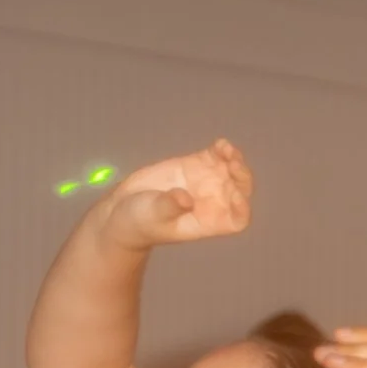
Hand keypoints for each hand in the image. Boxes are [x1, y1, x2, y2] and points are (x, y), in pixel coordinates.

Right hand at [94, 139, 253, 250]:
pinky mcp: (195, 165)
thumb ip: (170, 206)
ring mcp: (206, 182)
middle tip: (232, 165)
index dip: (242, 208)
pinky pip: (216, 156)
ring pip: (231, 170)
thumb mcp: (154, 214)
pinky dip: (221, 149)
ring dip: (234, 159)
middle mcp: (212, 203)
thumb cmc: (140, 221)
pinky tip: (219, 144)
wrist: (124, 209)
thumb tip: (185, 197)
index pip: (238, 219)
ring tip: (225, 150)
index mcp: (209, 222)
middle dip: (241, 177)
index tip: (235, 196)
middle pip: (240, 191)